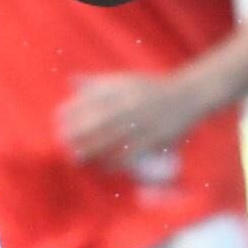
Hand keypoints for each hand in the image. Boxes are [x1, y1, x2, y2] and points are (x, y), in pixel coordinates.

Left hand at [57, 71, 202, 165]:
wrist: (189, 94)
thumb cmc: (152, 88)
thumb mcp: (126, 79)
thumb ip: (98, 82)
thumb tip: (71, 80)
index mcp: (123, 88)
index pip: (92, 99)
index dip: (73, 110)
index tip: (58, 120)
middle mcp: (131, 104)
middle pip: (99, 121)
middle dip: (79, 134)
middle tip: (64, 145)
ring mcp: (143, 122)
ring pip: (113, 139)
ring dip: (93, 150)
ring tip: (77, 159)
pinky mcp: (155, 138)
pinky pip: (131, 153)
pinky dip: (116, 162)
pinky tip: (104, 168)